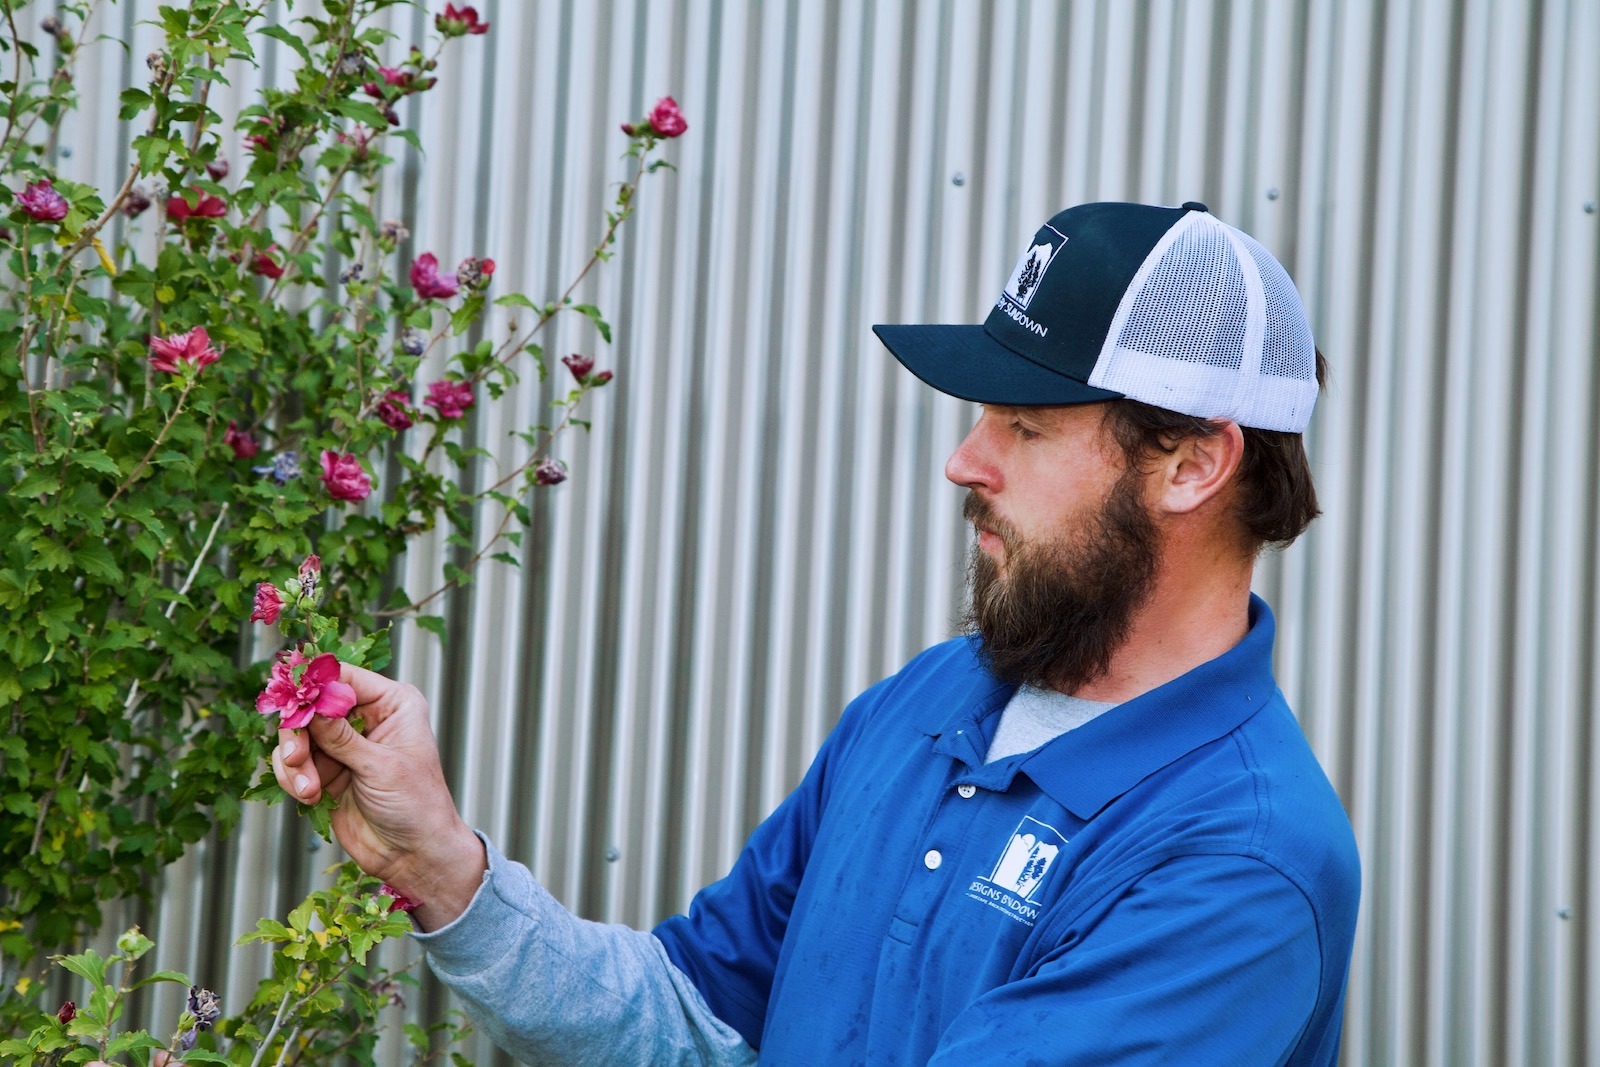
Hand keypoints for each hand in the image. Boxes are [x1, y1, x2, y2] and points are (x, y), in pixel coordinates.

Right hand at [271, 663, 485, 929]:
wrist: (414, 855)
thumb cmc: (416, 805)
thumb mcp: (380, 766)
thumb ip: (340, 736)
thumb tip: (311, 703)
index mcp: (393, 703)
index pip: (344, 677)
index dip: (313, 684)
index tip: (290, 698)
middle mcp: (366, 719)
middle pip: (312, 705)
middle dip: (299, 732)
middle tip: (296, 757)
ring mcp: (344, 746)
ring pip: (298, 735)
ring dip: (294, 761)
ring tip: (308, 787)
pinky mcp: (326, 771)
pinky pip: (294, 763)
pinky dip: (293, 777)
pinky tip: (310, 795)